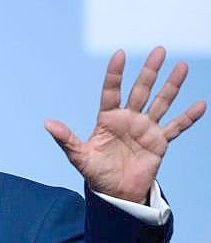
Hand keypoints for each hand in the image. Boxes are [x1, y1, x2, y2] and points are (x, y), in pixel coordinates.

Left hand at [45, 47, 205, 203]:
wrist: (116, 192)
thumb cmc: (96, 173)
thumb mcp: (79, 156)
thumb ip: (66, 139)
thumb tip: (47, 123)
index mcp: (108, 119)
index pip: (111, 91)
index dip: (115, 74)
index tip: (120, 54)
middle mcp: (128, 119)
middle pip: (141, 90)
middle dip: (150, 71)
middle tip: (159, 50)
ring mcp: (145, 129)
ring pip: (161, 102)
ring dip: (172, 86)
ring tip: (182, 66)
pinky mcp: (159, 142)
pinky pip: (176, 127)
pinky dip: (188, 117)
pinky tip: (200, 105)